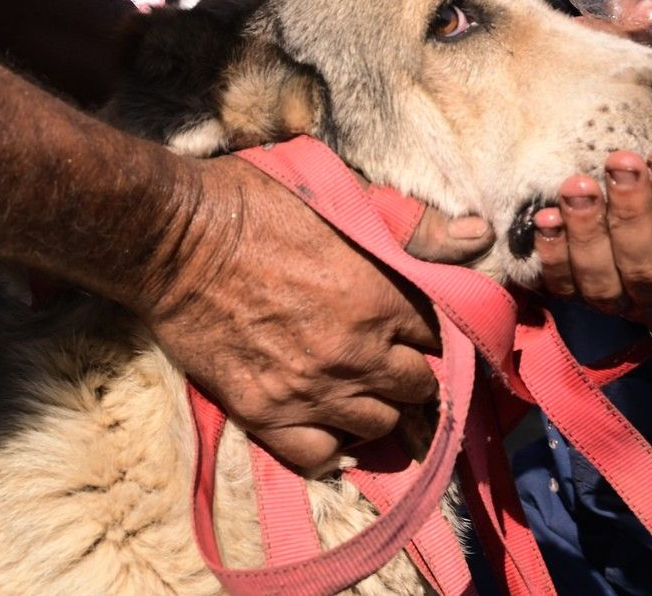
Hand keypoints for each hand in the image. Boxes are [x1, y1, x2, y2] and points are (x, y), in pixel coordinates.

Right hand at [141, 156, 464, 473]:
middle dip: (416, 373)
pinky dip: (330, 446)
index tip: (421, 329)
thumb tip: (478, 236)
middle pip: (419, 387)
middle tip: (398, 362)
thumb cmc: (256, 205)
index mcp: (382, 296)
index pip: (441, 335)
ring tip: (366, 391)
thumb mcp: (341, 197)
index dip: (435, 332)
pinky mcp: (264, 413)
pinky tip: (328, 426)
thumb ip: (414, 225)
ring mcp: (310, 389)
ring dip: (381, 409)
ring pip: (380, 426)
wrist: (173, 239)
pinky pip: (318, 455)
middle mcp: (355, 352)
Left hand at [531, 147, 651, 326]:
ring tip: (578, 186)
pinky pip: (563, 286)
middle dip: (630, 212)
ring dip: (585, 231)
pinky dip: (552, 253)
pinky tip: (546, 217)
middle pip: (644, 267)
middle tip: (620, 162)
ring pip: (600, 281)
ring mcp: (622, 305)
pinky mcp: (584, 299)